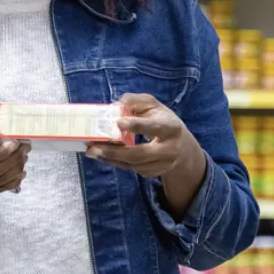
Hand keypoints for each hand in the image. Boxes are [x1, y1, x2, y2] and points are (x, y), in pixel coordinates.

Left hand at [85, 93, 203, 178]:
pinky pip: (132, 169)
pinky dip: (115, 162)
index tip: (118, 122)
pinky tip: (103, 155)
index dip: (136, 125)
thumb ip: (136, 101)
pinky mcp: (154, 172)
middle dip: (115, 151)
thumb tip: (117, 103)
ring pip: (133, 165)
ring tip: (92, 151)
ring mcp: (162, 164)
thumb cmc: (162, 121)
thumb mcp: (153, 106)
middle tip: (94, 147)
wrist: (182, 148)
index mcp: (171, 127)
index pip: (154, 127)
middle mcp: (169, 149)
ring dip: (110, 158)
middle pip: (140, 154)